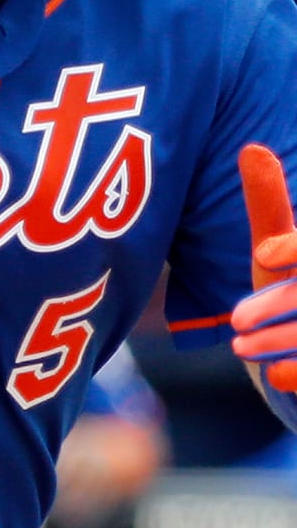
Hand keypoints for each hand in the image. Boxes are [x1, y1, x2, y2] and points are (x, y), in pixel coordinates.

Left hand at [231, 143, 296, 390]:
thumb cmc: (292, 293)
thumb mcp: (280, 246)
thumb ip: (270, 205)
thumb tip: (251, 148)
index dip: (296, 247)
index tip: (262, 255)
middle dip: (282, 304)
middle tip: (237, 319)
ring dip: (286, 342)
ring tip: (242, 347)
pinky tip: (276, 378)